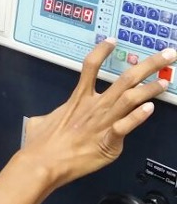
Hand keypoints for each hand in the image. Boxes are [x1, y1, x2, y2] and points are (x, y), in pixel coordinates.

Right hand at [23, 39, 175, 188]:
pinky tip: (150, 109)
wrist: (42, 162)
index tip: (113, 40)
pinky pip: (126, 126)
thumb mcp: (38, 123)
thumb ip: (45, 117)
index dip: (102, 50)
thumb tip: (39, 121)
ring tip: (165, 81)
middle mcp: (94, 107)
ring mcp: (103, 123)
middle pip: (125, 78)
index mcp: (78, 99)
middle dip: (149, 65)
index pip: (91, 66)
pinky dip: (138, 117)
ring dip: (151, 88)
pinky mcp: (107, 142)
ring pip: (131, 98)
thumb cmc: (40, 145)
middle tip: (167, 55)